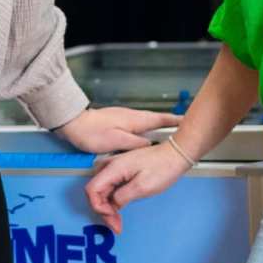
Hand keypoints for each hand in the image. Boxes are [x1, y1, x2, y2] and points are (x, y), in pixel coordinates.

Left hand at [54, 106, 181, 153]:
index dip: (174, 120)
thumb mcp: (117, 141)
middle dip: (170, 123)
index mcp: (134, 120)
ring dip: (159, 125)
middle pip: (156, 119)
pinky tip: (146, 137)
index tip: (187, 121)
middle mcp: (132, 117)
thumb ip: (135, 143)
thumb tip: (150, 145)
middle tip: (184, 127)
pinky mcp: (118, 122)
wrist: (74, 123)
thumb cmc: (93, 132)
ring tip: (170, 132)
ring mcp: (125, 118)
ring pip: (147, 123)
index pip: (160, 118)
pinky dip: (147, 129)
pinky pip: (138, 126)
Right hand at [85, 141, 190, 233]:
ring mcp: (115, 166)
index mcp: (113, 168)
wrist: (174, 154)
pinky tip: (120, 208)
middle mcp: (110, 165)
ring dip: (107, 206)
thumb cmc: (162, 168)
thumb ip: (123, 197)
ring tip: (118, 220)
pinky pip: (109, 186)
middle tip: (116, 225)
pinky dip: (112, 200)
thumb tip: (112, 205)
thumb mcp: (143, 187)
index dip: (98, 207)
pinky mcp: (121, 169)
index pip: (92, 189)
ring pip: (102, 189)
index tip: (112, 219)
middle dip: (103, 210)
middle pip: (95, 190)